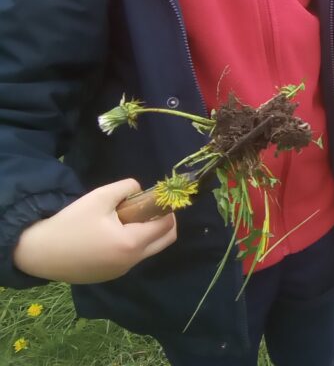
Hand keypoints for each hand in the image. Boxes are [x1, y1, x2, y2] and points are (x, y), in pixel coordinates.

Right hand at [12, 179, 176, 283]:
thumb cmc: (70, 223)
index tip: (155, 197)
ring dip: (147, 233)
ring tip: (126, 219)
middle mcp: (131, 262)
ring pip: (149, 250)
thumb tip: (141, 189)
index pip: (166, 225)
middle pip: (165, 241)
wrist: (37, 252)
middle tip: (147, 207)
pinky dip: (132, 244)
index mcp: (131, 243)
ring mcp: (120, 272)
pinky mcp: (109, 277)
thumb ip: (127, 188)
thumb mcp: (100, 197)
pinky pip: (132, 258)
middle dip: (164, 222)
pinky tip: (112, 233)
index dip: (166, 208)